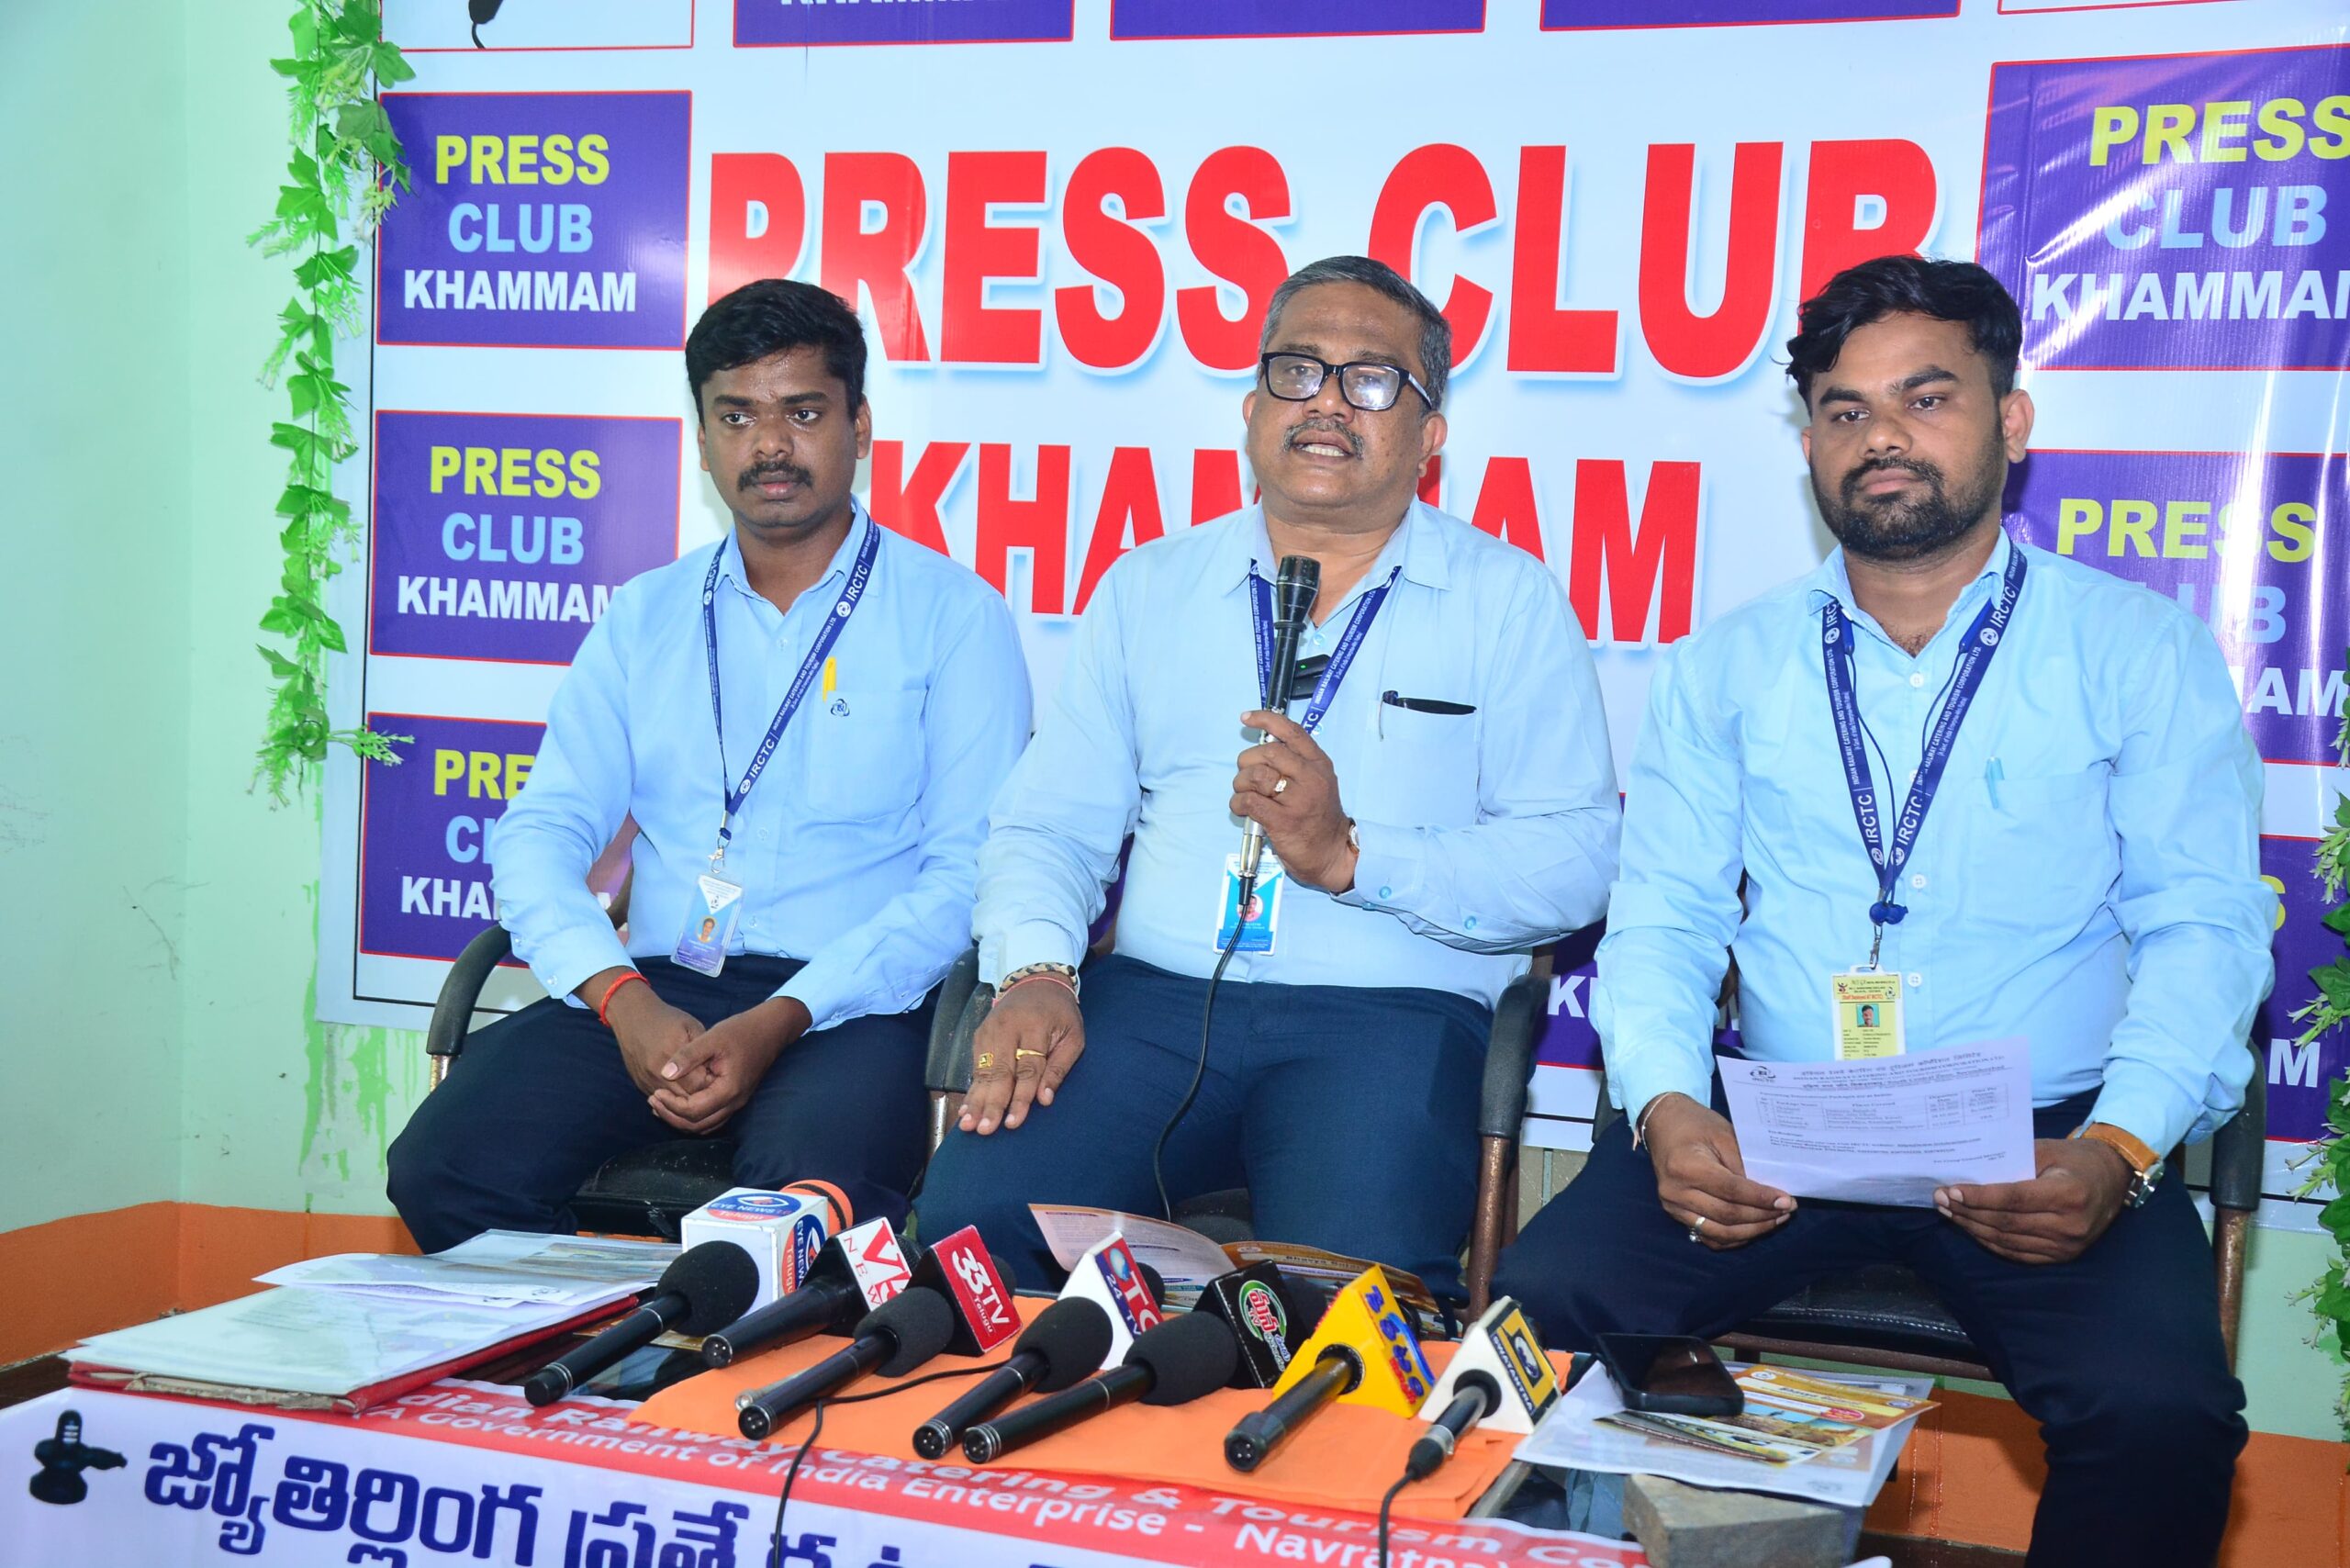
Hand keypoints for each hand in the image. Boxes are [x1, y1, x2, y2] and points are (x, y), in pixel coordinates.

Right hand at [598, 978, 705, 1098]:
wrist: (632, 1017)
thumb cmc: (667, 1019)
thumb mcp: (691, 1027)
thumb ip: (703, 1050)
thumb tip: (716, 1072)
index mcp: (673, 1055)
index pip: (699, 1084)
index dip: (712, 1083)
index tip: (719, 1076)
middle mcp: (657, 1072)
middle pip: (686, 1098)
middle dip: (701, 1094)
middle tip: (711, 1085)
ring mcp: (647, 1080)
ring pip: (672, 1103)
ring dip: (687, 1099)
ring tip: (698, 1087)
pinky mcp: (640, 1085)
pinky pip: (661, 1101)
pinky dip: (673, 1098)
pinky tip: (683, 1088)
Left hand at [645, 997, 808, 1135]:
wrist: (771, 1029)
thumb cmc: (742, 1031)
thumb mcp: (711, 1038)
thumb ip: (687, 1056)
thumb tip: (664, 1073)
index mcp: (728, 1090)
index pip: (693, 1111)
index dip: (671, 1105)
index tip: (656, 1092)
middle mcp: (734, 1102)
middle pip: (698, 1125)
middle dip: (672, 1116)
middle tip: (653, 1101)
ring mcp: (737, 1102)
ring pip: (705, 1125)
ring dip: (681, 1119)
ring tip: (661, 1104)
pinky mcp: (735, 1098)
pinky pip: (712, 1117)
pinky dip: (693, 1116)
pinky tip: (680, 1103)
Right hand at [959, 978, 1083, 1135]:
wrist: (1036, 981)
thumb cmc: (1060, 1014)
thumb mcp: (1073, 1036)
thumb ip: (1059, 1067)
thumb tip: (1045, 1100)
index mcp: (1036, 1026)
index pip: (1028, 1068)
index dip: (1020, 1097)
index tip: (1013, 1122)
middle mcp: (1008, 1028)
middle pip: (1000, 1072)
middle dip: (992, 1103)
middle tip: (986, 1129)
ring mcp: (990, 1031)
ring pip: (983, 1071)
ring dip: (976, 1101)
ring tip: (970, 1125)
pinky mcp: (979, 1035)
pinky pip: (975, 1067)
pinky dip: (970, 1090)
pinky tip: (965, 1110)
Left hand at [1232, 710, 1356, 891]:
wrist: (1333, 853)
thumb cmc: (1318, 817)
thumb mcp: (1317, 782)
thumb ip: (1295, 764)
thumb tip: (1260, 750)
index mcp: (1318, 763)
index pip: (1291, 731)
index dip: (1265, 719)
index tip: (1246, 718)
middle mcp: (1310, 777)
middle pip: (1267, 752)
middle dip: (1247, 762)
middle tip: (1246, 777)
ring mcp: (1298, 799)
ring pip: (1256, 775)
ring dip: (1241, 784)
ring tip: (1245, 795)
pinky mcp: (1283, 821)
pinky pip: (1250, 801)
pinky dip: (1238, 803)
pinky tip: (1242, 809)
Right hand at [1643, 1094, 1795, 1249]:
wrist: (1664, 1124)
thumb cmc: (1696, 1124)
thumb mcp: (1724, 1135)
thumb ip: (1743, 1166)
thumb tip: (1769, 1194)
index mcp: (1686, 1167)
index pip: (1730, 1190)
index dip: (1761, 1198)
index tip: (1786, 1201)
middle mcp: (1676, 1192)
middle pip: (1726, 1215)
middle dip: (1761, 1216)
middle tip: (1786, 1210)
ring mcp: (1673, 1207)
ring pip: (1719, 1232)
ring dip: (1751, 1230)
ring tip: (1775, 1220)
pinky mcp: (1676, 1215)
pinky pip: (1708, 1237)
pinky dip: (1734, 1238)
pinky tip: (1753, 1228)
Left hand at [1937, 1138, 2132, 1263]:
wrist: (2112, 1179)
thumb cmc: (2075, 1159)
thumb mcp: (2046, 1150)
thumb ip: (2010, 1161)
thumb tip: (1968, 1174)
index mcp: (2068, 1194)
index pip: (2013, 1199)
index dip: (1979, 1197)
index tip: (1950, 1190)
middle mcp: (2069, 1225)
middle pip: (2006, 1222)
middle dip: (1967, 1212)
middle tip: (1940, 1199)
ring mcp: (2067, 1246)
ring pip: (2007, 1241)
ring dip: (1973, 1228)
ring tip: (1949, 1213)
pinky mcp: (2062, 1256)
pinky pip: (2017, 1253)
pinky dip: (1991, 1242)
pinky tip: (1972, 1228)